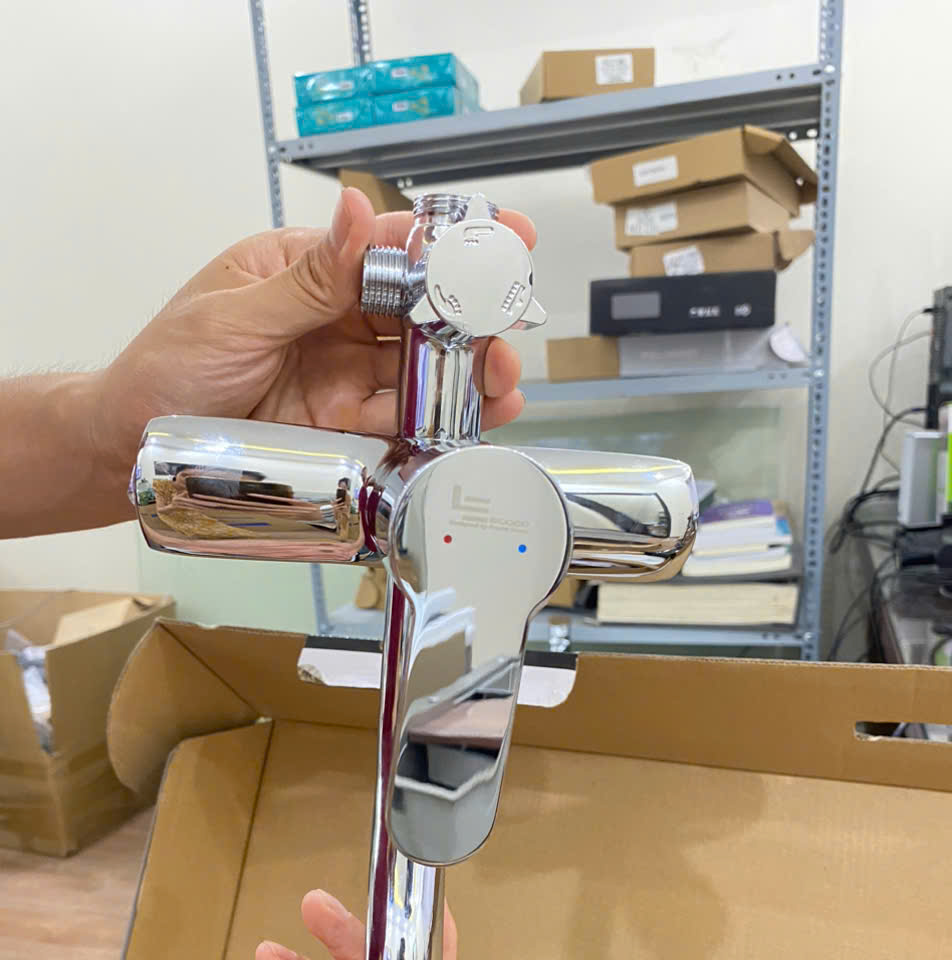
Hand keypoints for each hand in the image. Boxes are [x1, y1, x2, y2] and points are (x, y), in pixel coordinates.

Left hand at [92, 189, 534, 522]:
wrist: (131, 447)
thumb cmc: (166, 369)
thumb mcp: (234, 317)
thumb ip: (307, 279)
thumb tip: (356, 210)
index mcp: (304, 269)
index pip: (386, 246)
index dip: (449, 242)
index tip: (506, 237)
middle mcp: (330, 319)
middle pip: (416, 311)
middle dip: (470, 318)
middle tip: (510, 331)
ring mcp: (339, 373)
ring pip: (416, 368)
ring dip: (464, 375)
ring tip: (505, 386)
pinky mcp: (340, 425)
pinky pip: (397, 419)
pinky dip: (435, 422)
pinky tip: (471, 421)